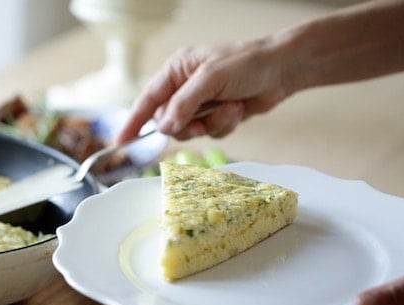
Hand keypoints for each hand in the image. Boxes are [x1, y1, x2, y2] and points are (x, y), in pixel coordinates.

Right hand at [116, 37, 295, 141]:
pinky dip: (225, 125)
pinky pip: (211, 134)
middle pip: (169, 122)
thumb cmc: (247, 63)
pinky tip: (238, 109)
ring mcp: (201, 103)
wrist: (282, 70)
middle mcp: (185, 88)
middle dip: (188, 124)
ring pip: (191, 131)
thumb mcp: (211, 78)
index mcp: (176, 71)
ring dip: (212, 123)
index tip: (120, 142)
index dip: (133, 122)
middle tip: (201, 120)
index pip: (147, 100)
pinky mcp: (217, 116)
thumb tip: (164, 127)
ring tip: (231, 106)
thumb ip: (184, 103)